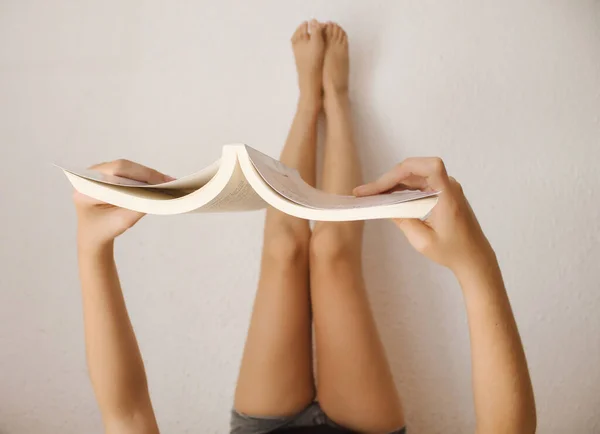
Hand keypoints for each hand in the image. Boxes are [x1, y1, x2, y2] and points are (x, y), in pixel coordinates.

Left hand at [73, 159, 173, 248]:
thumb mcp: (122, 222)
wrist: (93, 234)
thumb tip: (160, 194)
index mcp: (86, 187)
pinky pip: (128, 172)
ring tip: (167, 182)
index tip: (160, 182)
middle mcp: (89, 175)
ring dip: (147, 175)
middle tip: (169, 181)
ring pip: (127, 168)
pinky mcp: (108, 174)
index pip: (115, 174)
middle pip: (123, 167)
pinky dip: (143, 177)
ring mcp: (98, 172)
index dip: (140, 175)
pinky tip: (158, 182)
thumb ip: (138, 207)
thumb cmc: (104, 230)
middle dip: (148, 174)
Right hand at [354, 157, 494, 274]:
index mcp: (447, 196)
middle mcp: (448, 186)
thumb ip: (402, 220)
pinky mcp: (442, 192)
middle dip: (389, 178)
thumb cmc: (452, 252)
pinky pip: (419, 182)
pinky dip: (402, 187)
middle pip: (415, 169)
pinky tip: (388, 196)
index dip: (405, 168)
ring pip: (415, 175)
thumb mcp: (422, 241)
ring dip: (393, 182)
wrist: (474, 258)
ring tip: (372, 193)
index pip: (430, 167)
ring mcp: (446, 187)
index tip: (383, 183)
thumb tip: (384, 206)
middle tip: (366, 192)